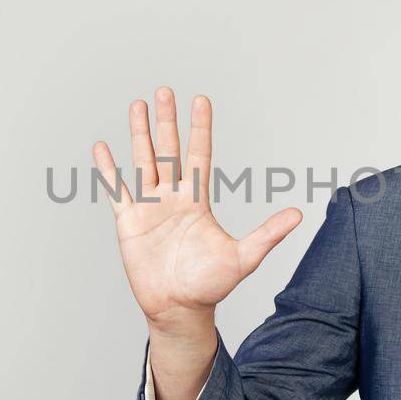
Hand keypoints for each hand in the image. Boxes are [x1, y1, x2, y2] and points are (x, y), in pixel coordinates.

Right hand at [93, 87, 302, 331]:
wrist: (179, 309)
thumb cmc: (210, 286)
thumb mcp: (244, 257)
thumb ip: (268, 234)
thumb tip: (299, 214)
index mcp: (198, 200)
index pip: (199, 154)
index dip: (200, 128)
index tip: (200, 99)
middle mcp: (173, 197)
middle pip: (169, 149)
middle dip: (167, 120)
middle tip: (164, 90)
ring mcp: (149, 207)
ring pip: (143, 161)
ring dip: (140, 133)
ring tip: (137, 105)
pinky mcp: (129, 222)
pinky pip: (117, 189)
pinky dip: (108, 169)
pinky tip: (101, 146)